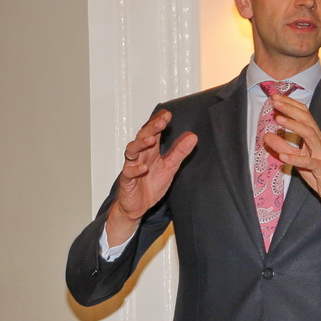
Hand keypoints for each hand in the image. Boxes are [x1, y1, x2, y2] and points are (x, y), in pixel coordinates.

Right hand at [106, 109, 197, 245]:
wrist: (138, 206)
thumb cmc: (151, 184)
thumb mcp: (170, 167)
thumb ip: (179, 152)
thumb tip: (193, 136)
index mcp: (150, 151)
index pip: (153, 132)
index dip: (159, 122)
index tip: (167, 114)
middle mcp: (140, 156)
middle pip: (142, 137)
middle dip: (151, 128)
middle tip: (161, 122)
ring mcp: (131, 167)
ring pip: (131, 151)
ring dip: (140, 144)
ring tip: (151, 140)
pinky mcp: (127, 181)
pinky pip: (128, 172)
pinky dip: (135, 169)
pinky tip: (143, 167)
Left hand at [263, 95, 320, 237]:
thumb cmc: (319, 173)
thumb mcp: (298, 159)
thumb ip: (283, 147)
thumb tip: (266, 135)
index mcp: (314, 137)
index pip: (303, 115)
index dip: (290, 105)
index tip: (275, 97)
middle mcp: (320, 142)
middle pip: (306, 120)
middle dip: (290, 109)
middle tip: (274, 101)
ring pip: (310, 135)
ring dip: (293, 126)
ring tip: (278, 120)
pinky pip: (310, 163)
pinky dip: (296, 159)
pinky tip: (283, 157)